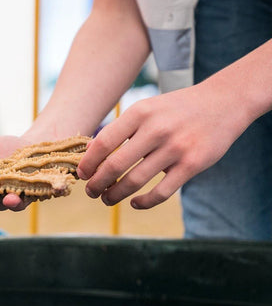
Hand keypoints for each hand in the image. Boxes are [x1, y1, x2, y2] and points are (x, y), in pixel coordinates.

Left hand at [77, 84, 245, 208]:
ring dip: (115, 195)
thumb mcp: (146, 109)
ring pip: (135, 182)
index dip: (88, 163)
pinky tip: (135, 203)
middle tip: (91, 192)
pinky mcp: (193, 165)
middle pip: (115, 165)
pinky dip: (143, 202)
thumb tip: (90, 154)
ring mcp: (176, 148)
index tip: (82, 174)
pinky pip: (161, 193)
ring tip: (107, 199)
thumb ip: (119, 130)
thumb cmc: (175, 109)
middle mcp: (157, 129)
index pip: (104, 143)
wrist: (223, 102)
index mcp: (140, 113)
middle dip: (97, 184)